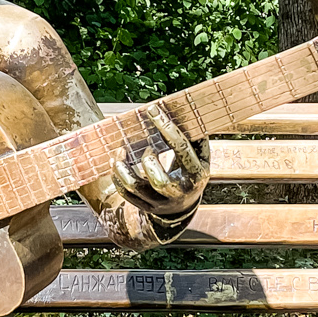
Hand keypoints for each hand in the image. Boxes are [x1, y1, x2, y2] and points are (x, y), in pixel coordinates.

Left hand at [112, 104, 209, 218]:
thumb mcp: (201, 158)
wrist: (183, 206)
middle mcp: (178, 191)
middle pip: (159, 180)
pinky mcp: (144, 205)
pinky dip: (117, 176)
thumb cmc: (191, 173)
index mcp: (195, 174)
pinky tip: (116, 163)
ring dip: (123, 167)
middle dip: (148, 159)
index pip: (182, 149)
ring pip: (135, 186)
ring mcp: (159, 201)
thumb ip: (195, 138)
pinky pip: (125, 192)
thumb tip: (184, 111)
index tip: (153, 110)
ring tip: (119, 151)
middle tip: (146, 147)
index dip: (167, 127)